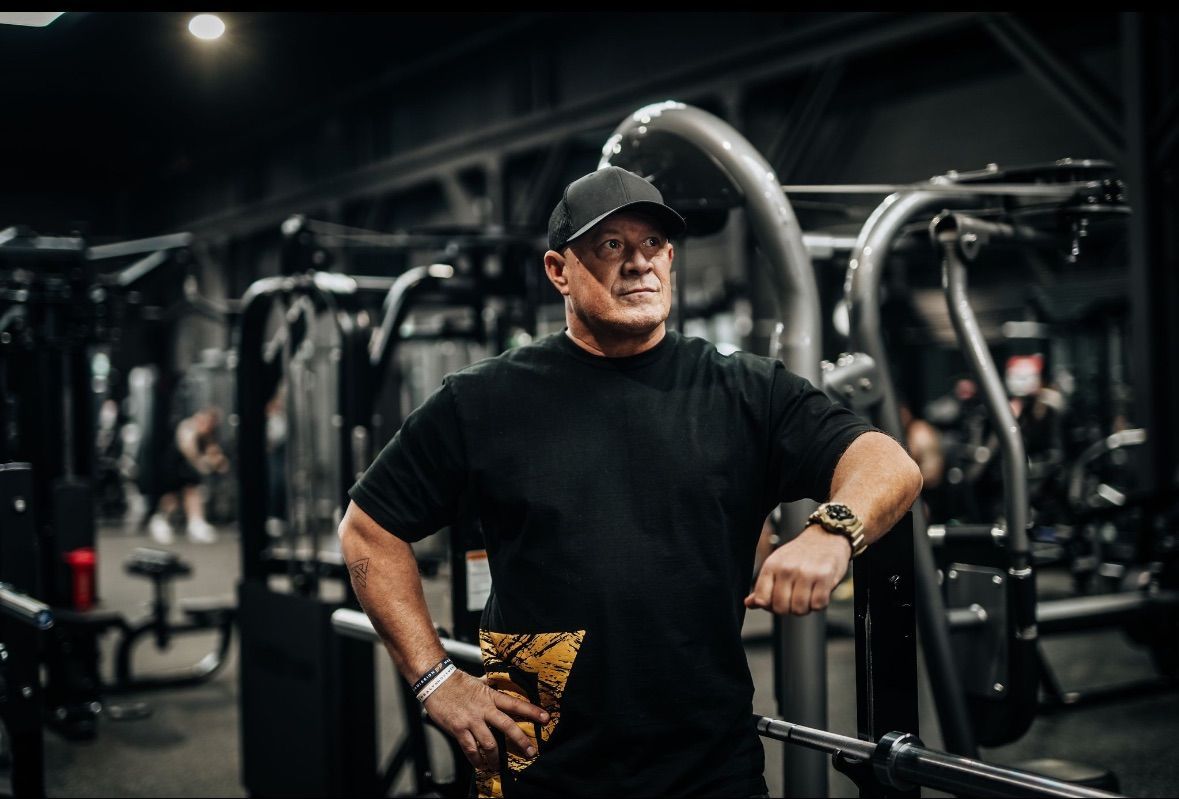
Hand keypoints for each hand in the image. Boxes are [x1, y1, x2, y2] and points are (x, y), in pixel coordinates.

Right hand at [422, 670, 549, 771]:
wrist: (435, 681)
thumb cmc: (457, 681)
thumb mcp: (478, 681)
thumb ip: (490, 686)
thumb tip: (499, 682)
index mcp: (490, 696)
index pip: (515, 704)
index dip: (532, 711)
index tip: (546, 718)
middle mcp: (484, 709)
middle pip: (507, 726)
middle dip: (521, 740)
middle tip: (530, 752)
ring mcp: (471, 720)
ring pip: (489, 743)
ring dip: (496, 757)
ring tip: (500, 766)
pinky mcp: (458, 729)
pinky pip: (470, 749)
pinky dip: (476, 759)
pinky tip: (480, 765)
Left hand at [744, 526, 850, 614]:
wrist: (826, 536)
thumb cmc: (800, 553)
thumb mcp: (777, 565)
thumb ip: (764, 586)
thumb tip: (749, 603)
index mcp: (771, 565)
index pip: (762, 599)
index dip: (770, 607)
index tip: (778, 602)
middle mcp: (786, 568)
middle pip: (781, 608)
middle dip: (789, 610)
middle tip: (796, 599)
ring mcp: (805, 572)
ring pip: (799, 609)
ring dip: (806, 608)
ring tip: (808, 595)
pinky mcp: (824, 576)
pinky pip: (818, 605)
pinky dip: (820, 604)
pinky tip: (819, 592)